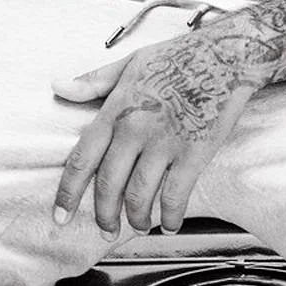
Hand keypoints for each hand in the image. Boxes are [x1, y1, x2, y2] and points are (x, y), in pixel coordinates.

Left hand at [50, 32, 266, 234]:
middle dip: (104, 215)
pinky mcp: (194, 152)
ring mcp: (165, 143)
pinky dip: (170, 216)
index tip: (60, 215)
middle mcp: (135, 130)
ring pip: (139, 195)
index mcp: (116, 110)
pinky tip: (169, 224)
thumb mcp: (130, 62)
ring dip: (136, 219)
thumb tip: (58, 87)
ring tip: (138, 226)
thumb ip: (93, 80)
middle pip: (109, 185)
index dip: (68, 193)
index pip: (81, 159)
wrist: (227, 56)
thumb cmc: (180, 57)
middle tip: (105, 229)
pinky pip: (176, 195)